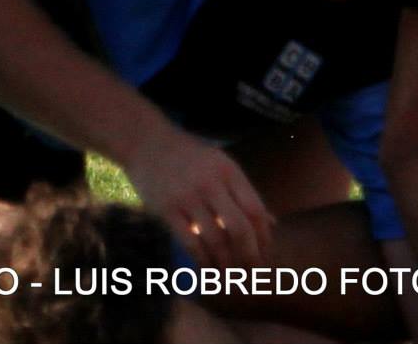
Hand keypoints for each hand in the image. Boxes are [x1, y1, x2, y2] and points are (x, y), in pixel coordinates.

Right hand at [121, 125, 273, 267]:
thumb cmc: (189, 156)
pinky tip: (208, 268)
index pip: (255, 210)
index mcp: (228, 172)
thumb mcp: (221, 165)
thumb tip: (272, 223)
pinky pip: (190, 242)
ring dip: (227, 264)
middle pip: (239, 228)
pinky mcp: (165, 209)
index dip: (264, 237)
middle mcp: (209, 183)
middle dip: (249, 256)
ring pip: (215, 239)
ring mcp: (186, 196)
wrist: (145, 142)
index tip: (265, 254)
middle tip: (252, 272)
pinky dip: (203, 260)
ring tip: (232, 276)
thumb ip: (244, 193)